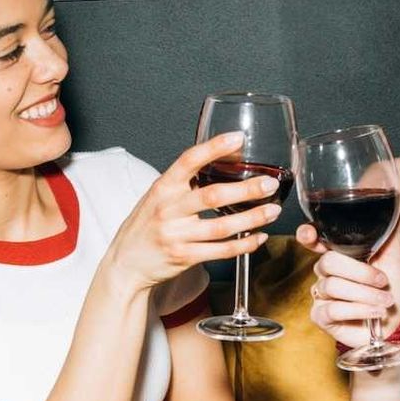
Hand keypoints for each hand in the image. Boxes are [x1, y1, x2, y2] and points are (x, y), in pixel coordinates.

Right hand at [107, 132, 281, 289]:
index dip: (214, 148)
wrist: (126, 262)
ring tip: (273, 210)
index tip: (238, 138)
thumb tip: (222, 158)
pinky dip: (243, 245)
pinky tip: (258, 237)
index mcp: (163, 187)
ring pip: (221, 227)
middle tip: (269, 183)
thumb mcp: (158, 195)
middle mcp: (168, 210)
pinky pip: (220, 251)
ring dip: (252, 218)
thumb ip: (184, 181)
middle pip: (212, 196)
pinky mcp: (184, 257)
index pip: (188, 161)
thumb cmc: (147, 224)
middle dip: (246, 189)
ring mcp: (176, 235)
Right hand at [296, 223, 399, 348]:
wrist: (399, 322)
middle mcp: (326, 272)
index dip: (307, 235)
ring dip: (366, 294)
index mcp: (339, 253)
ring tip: (385, 301)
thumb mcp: (395, 257)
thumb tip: (393, 204)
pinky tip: (375, 312)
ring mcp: (322, 294)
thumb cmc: (394, 289)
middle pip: (328, 262)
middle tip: (382, 281)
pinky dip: (359, 310)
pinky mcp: (322, 316)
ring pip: (333, 286)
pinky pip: (332, 309)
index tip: (310, 234)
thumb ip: (388, 232)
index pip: (314, 239)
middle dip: (360, 273)